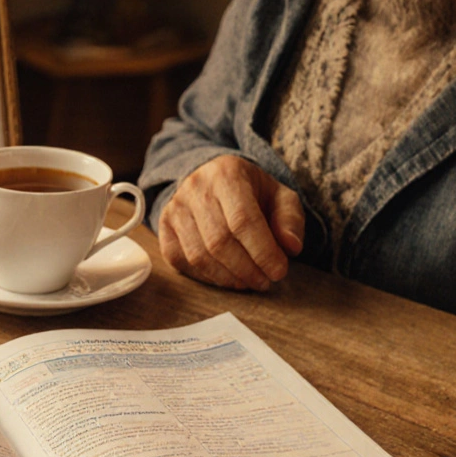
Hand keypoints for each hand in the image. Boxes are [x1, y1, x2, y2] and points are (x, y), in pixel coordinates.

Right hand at [159, 155, 304, 290]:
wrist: (212, 177)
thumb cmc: (251, 191)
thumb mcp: (279, 195)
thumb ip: (290, 219)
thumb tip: (291, 247)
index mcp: (227, 174)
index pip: (243, 220)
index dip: (263, 252)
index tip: (279, 272)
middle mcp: (195, 188)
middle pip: (219, 242)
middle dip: (246, 269)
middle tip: (265, 282)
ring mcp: (175, 208)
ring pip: (199, 255)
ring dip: (227, 278)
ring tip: (249, 282)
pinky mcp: (164, 227)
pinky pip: (180, 260)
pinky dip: (205, 276)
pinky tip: (226, 277)